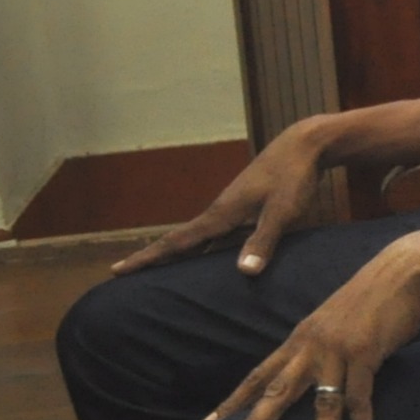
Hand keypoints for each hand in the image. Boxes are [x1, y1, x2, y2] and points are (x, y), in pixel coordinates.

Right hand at [113, 123, 332, 276]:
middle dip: (153, 258)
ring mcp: (231, 209)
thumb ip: (264, 241)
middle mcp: (219, 212)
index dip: (148, 258)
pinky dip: (204, 248)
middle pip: (180, 241)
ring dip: (177, 254)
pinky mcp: (246, 208)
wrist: (303, 146)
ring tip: (157, 272)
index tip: (117, 270)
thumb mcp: (283, 212)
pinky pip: (217, 234)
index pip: (177, 243)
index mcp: (221, 215)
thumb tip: (243, 272)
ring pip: (197, 238)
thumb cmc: (294, 177)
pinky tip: (206, 258)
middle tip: (123, 274)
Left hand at [201, 227, 419, 419]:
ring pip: (320, 403)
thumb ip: (324, 345)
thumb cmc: (374, 294)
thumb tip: (320, 369)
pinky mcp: (365, 354)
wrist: (404, 269)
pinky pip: (360, 398)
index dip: (234, 400)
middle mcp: (310, 346)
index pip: (259, 374)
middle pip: (274, 391)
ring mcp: (337, 351)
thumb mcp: (336, 320)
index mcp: (300, 338)